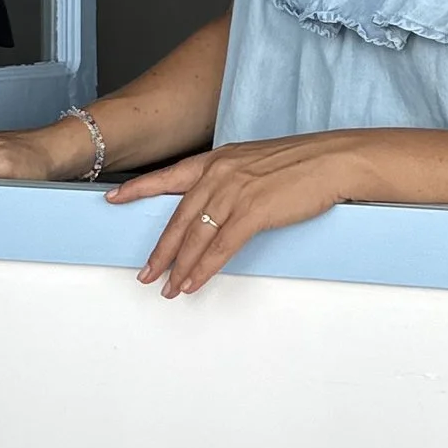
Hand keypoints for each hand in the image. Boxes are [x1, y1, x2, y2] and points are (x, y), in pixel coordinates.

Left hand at [109, 134, 373, 295]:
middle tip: (145, 273)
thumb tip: (217, 204)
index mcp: (218, 159)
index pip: (168, 175)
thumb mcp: (256, 162)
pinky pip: (220, 247)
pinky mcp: (254, 211)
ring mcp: (235, 192)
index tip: (113, 198)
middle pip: (179, 217)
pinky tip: (194, 283)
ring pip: (196, 236)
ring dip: (179, 267)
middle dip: (160, 250)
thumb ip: (231, 179)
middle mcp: (219, 173)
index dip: (138, 189)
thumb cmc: (302, 162)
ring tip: (167, 288)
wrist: (334, 160)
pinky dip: (204, 269)